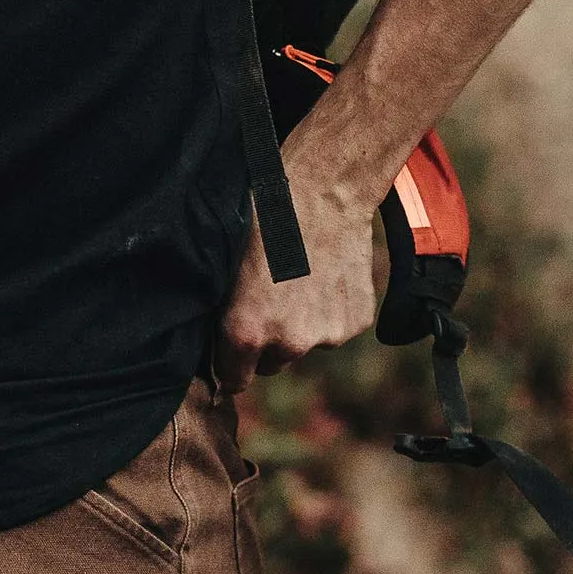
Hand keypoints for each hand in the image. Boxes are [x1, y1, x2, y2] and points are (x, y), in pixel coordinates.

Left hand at [213, 146, 386, 394]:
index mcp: (246, 333)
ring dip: (300, 324)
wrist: (323, 193)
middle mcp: (288, 344)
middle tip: (268, 299)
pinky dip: (329, 310)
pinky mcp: (355, 323)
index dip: (231, 364)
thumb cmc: (263, 218)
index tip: (233, 352)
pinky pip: (334, 326)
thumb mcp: (226, 267)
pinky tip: (324, 274)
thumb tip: (218, 339)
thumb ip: (223, 313)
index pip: (234, 380)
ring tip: (299, 277)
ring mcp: (326, 336)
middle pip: (272, 364)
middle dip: (267, 342)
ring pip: (306, 343)